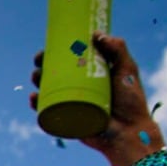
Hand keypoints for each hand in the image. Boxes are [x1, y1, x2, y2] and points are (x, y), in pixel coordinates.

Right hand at [31, 33, 164, 165]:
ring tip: (37, 77)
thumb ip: (118, 49)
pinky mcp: (67, 121)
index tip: (46, 48)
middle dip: (40, 67)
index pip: (67, 62)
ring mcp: (71, 106)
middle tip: (39, 61)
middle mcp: (76, 90)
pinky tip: (34, 98)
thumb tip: (96, 34)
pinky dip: (37, 106)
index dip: (53, 55)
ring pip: (47, 93)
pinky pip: (47, 113)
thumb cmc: (132, 101)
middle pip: (53, 76)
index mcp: (88, 76)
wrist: (130, 131)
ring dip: (37, 83)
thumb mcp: (127, 69)